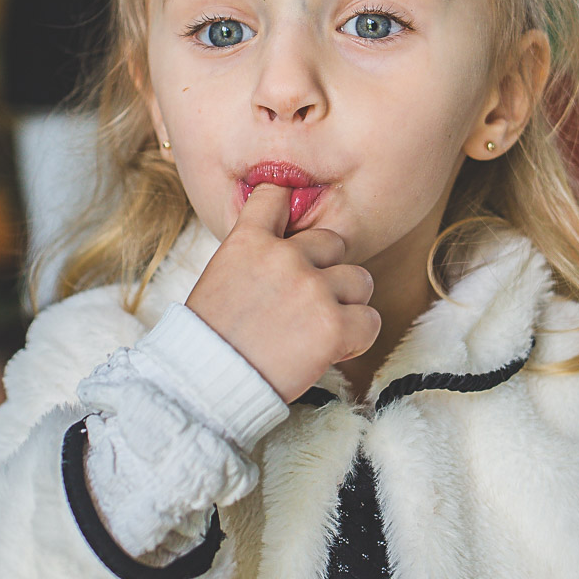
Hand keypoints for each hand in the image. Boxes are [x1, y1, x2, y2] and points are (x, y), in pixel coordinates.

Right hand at [186, 184, 379, 402]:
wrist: (207, 383)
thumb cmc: (210, 338)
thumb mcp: (221, 277)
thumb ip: (255, 255)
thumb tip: (285, 248)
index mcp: (249, 240)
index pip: (277, 196)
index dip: (289, 210)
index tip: (292, 234)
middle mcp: (285, 257)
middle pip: (333, 243)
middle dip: (326, 271)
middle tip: (306, 304)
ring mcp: (313, 289)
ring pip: (360, 280)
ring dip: (346, 304)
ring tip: (320, 329)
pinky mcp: (334, 325)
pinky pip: (370, 320)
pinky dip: (357, 337)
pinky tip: (333, 349)